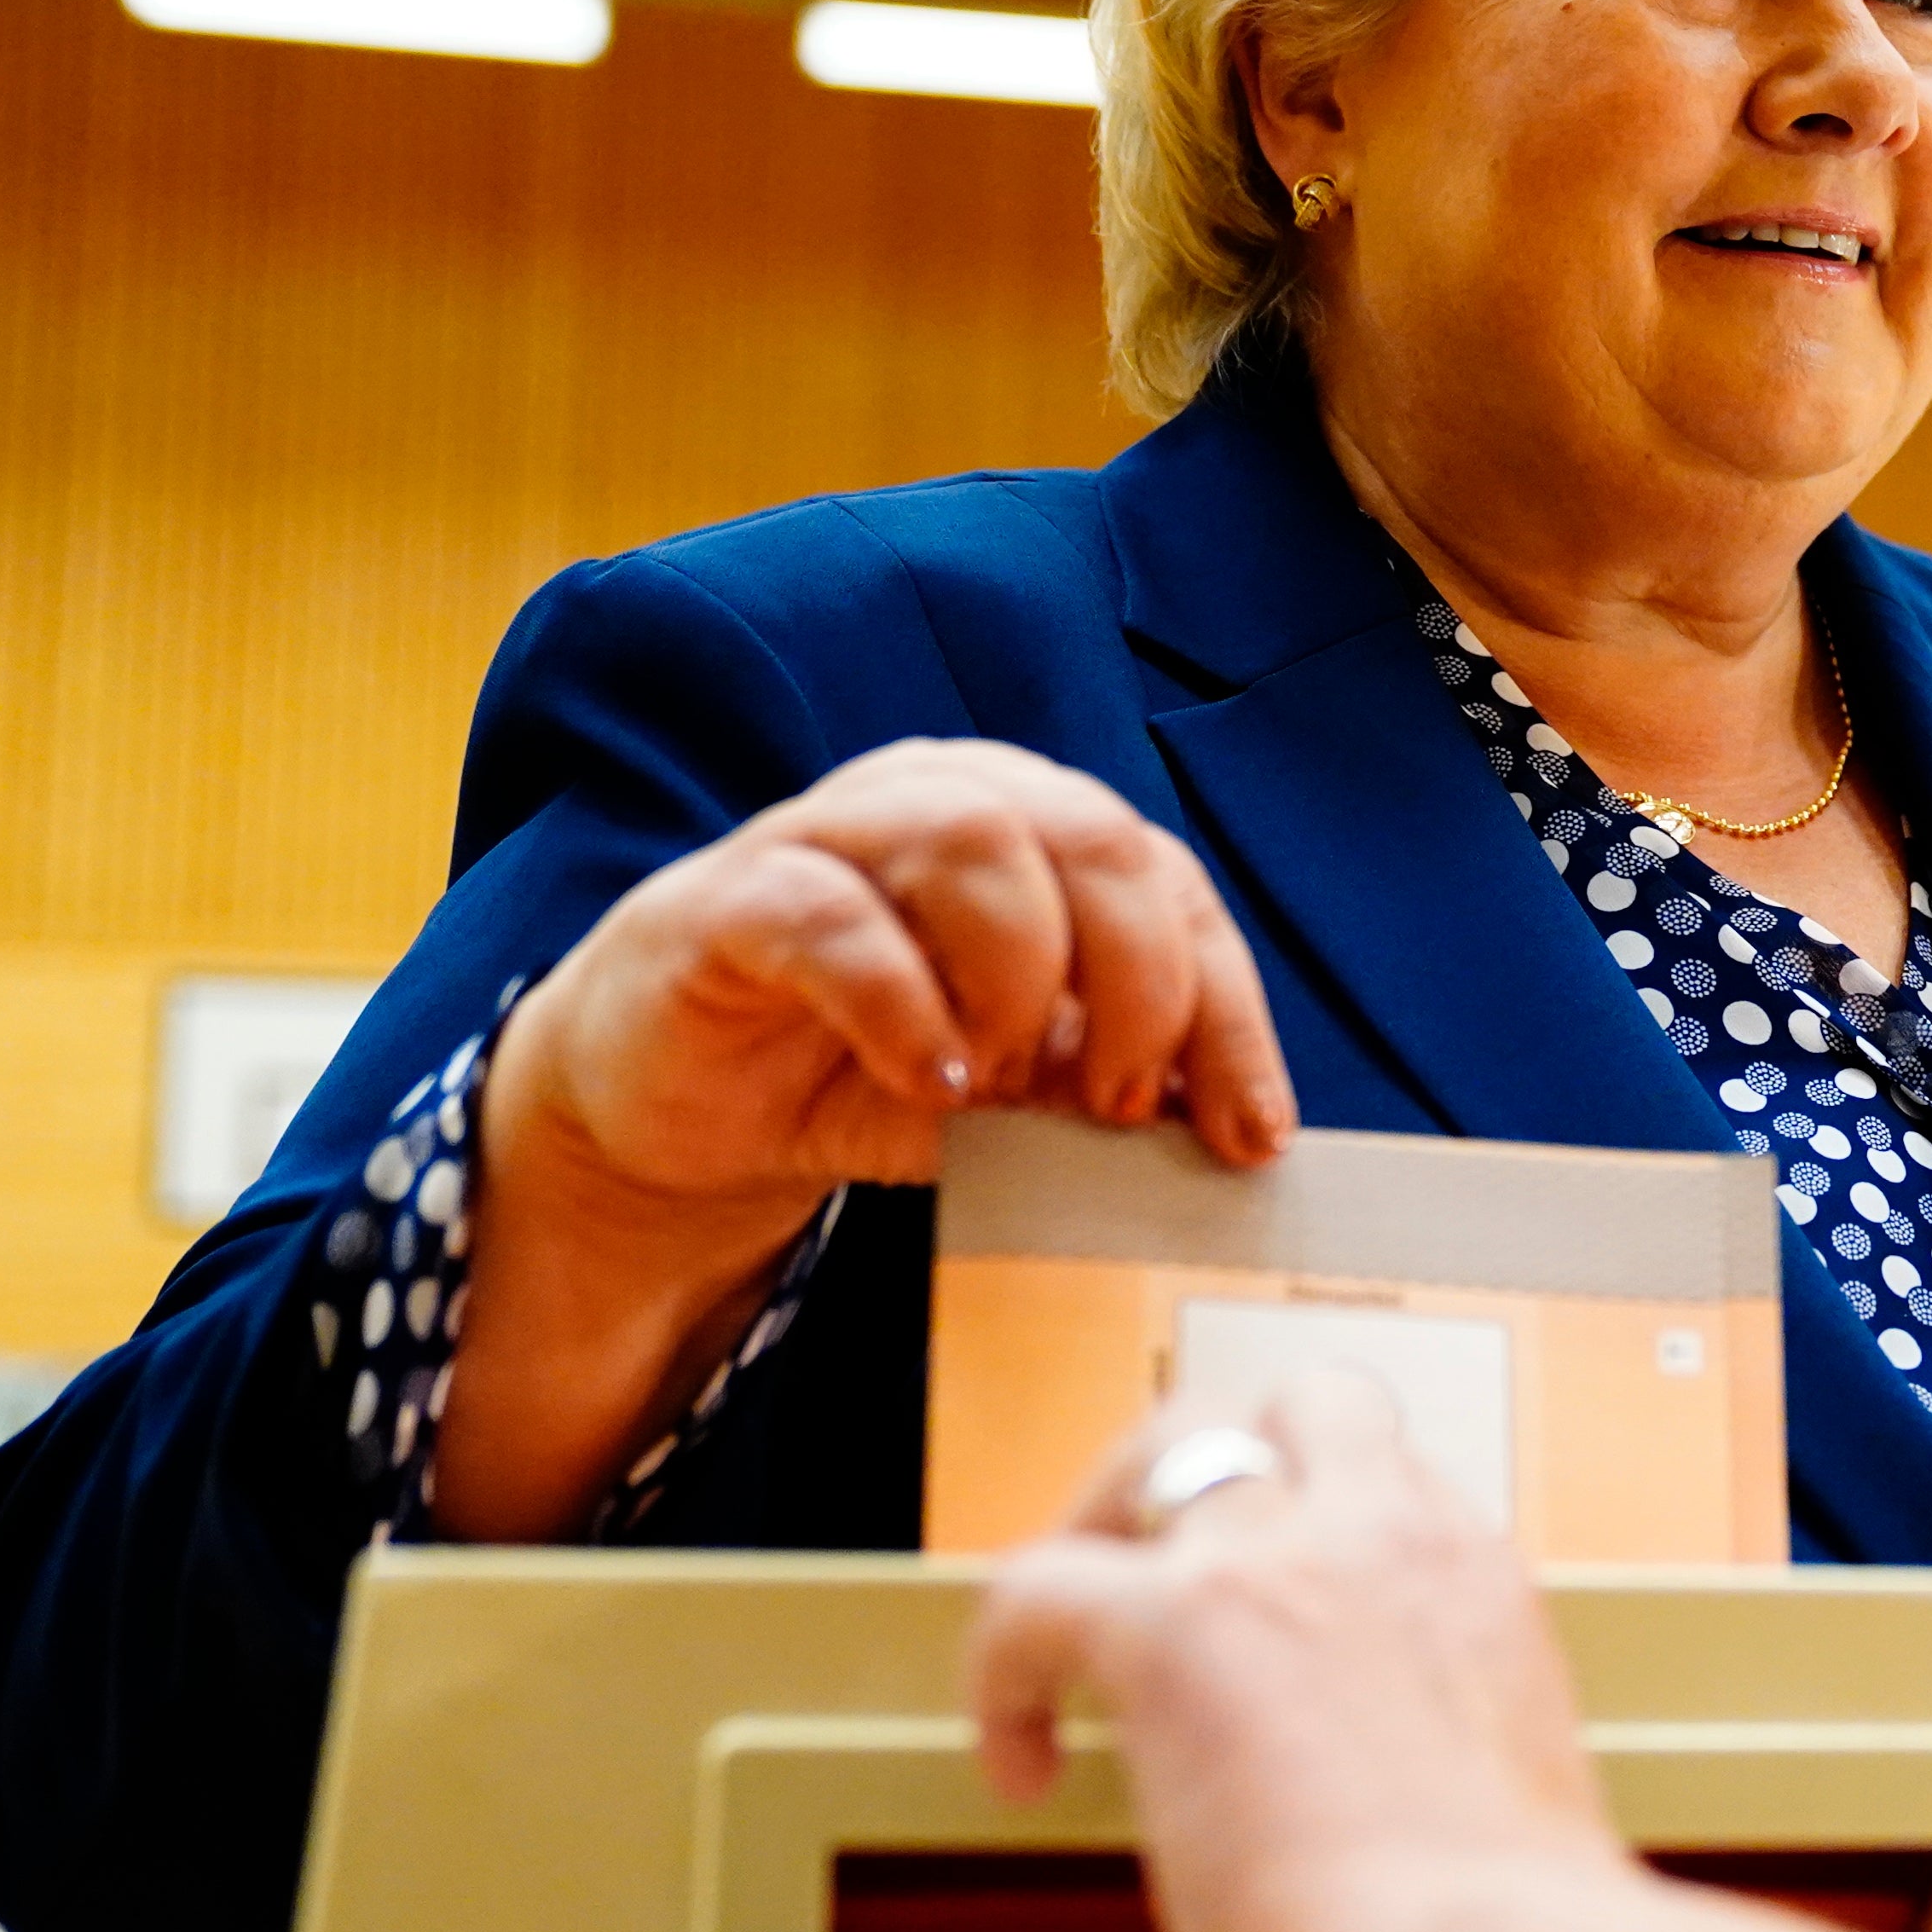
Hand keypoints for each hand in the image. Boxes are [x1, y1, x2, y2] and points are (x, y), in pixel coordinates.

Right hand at [440, 741, 1299, 1537]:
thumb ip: (1100, 1082)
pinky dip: (905, 1005)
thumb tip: (1221, 1121)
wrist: (680, 1112)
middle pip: (1095, 835)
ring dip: (1023, 978)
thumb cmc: (864, 1073)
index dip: (1225, 1006)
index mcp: (1032, 825)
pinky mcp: (729, 899)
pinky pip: (836, 917)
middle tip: (1119, 1105)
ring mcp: (827, 834)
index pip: (1170, 883)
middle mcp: (941, 799)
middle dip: (1140, 983)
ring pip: (977, 840)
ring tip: (1003, 1084)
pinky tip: (926, 1083)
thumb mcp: (1011, 1089)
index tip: (1251, 1131)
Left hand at [967, 1368, 1624, 1931]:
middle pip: (1301, 1407)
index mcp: (1478, 1591)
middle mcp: (1393, 1542)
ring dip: (1117, 1511)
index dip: (1318, 1537)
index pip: (1390, 1489)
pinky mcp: (1178, 1627)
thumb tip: (1345, 1824)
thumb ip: (1415, 1762)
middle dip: (1219, 1470)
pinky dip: (1004, 1668)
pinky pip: (1036, 1590)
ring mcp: (1288, 1563)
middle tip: (1155, 1568)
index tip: (1280, 1635)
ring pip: (1179, 1435)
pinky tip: (1016, 1763)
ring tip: (1068, 1626)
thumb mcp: (1488, 1807)